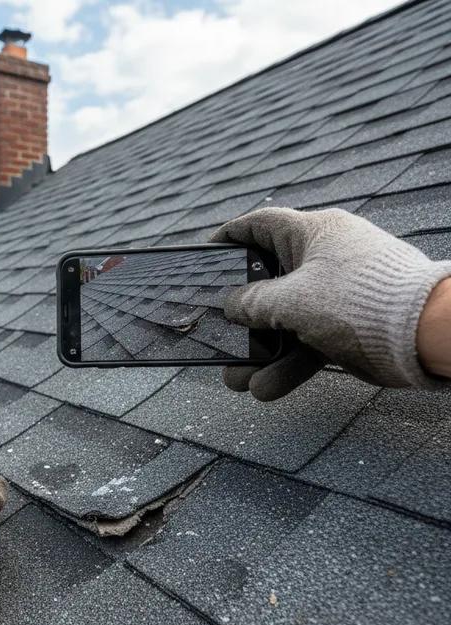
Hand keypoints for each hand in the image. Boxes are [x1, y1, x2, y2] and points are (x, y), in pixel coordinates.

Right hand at [210, 207, 450, 399]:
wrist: (425, 334)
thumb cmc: (359, 300)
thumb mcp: (292, 300)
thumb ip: (253, 302)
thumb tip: (232, 305)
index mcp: (312, 234)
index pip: (261, 226)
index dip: (230, 237)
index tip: (207, 254)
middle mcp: (323, 261)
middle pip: (267, 284)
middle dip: (240, 317)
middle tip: (216, 334)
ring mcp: (335, 295)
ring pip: (284, 324)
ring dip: (260, 353)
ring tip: (236, 380)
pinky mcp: (345, 326)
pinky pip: (306, 345)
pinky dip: (287, 366)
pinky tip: (266, 388)